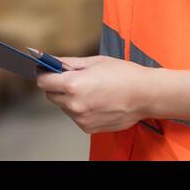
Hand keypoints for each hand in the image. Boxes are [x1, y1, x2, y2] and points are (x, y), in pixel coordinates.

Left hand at [37, 55, 156, 134]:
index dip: (44, 74)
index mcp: (74, 84)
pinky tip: (97, 101)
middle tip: (75, 78)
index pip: (43, 82)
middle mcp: (74, 104)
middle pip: (51, 95)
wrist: (145, 95)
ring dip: (70, 98)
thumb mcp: (97, 61)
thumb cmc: (125, 75)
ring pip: (64, 107)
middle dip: (58, 86)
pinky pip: (76, 116)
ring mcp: (81, 118)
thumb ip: (70, 63)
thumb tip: (52, 62)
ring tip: (92, 90)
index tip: (46, 71)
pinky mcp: (88, 128)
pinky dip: (81, 109)